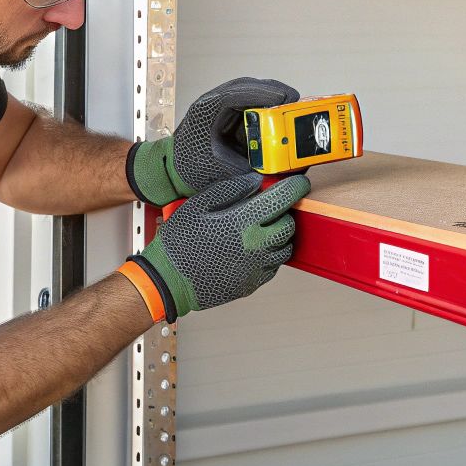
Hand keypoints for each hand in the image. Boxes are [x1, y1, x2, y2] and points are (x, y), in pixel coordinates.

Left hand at [125, 77, 298, 205]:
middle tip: (295, 102)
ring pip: (251, 91)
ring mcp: (221, 104)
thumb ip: (248, 171)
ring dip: (272, 99)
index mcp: (206, 111)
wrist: (172, 168)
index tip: (284, 99)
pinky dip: (267, 107)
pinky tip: (280, 116)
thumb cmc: (188, 167)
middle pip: (248, 87)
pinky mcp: (228, 111)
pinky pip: (251, 102)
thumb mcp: (220, 171)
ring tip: (292, 108)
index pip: (236, 93)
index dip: (263, 94)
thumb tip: (278, 171)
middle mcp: (213, 102)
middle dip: (274, 93)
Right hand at [125, 172, 307, 321]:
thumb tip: (256, 182)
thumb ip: (232, 190)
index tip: (298, 183)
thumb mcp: (199, 205)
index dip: (296, 188)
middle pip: (289, 225)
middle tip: (270, 208)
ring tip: (259, 229)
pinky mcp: (252, 284)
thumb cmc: (178, 242)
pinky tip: (252, 248)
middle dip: (285, 213)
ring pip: (285, 248)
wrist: (167, 280)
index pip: (283, 200)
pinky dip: (270, 254)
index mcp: (242, 222)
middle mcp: (255, 246)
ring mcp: (255, 268)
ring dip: (279, 235)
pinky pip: (274, 267)